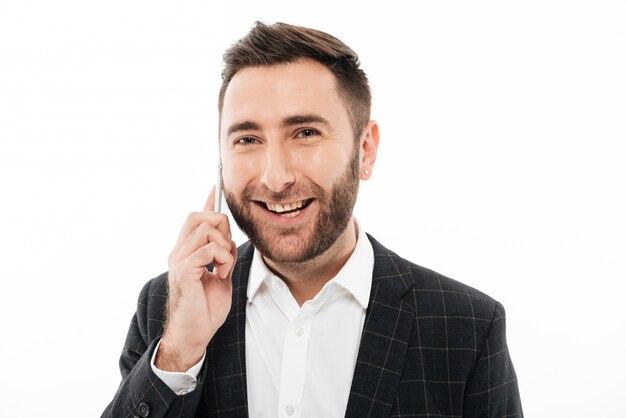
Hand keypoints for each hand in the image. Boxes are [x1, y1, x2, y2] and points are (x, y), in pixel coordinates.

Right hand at [155, 187, 236, 370]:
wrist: (195, 334)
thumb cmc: (206, 309)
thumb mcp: (220, 274)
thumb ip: (221, 255)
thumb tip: (227, 238)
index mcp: (186, 251)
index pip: (195, 218)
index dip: (208, 201)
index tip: (217, 186)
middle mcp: (179, 251)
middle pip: (198, 216)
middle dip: (220, 225)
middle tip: (226, 251)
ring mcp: (179, 260)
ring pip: (206, 229)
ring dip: (223, 246)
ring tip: (223, 267)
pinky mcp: (183, 271)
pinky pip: (207, 249)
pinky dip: (221, 258)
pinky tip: (220, 273)